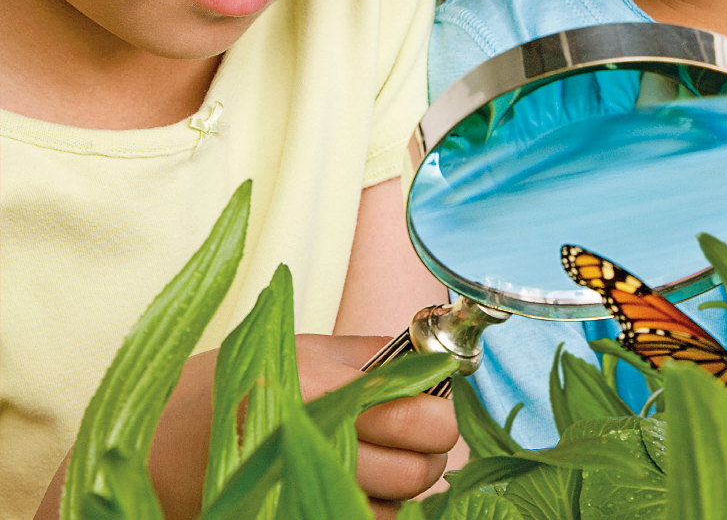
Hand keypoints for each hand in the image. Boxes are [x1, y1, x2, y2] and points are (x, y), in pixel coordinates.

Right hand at [140, 335, 455, 518]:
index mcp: (320, 386)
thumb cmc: (236, 385)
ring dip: (403, 487)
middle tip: (410, 434)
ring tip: (375, 458)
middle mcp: (317, 441)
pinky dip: (376, 512)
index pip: (418, 414)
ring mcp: (306, 489)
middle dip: (428, 451)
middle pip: (419, 467)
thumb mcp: (303, 349)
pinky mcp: (299, 515)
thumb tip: (429, 357)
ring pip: (402, 506)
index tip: (429, 401)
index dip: (437, 412)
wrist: (162, 444)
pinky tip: (355, 486)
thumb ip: (369, 355)